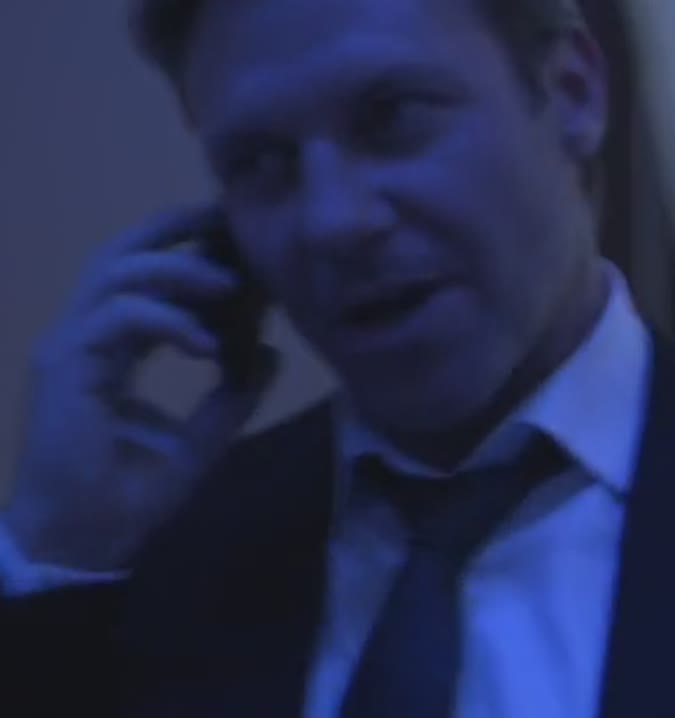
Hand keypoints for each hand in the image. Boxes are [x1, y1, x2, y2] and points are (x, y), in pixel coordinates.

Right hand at [2, 207, 278, 571]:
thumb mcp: (199, 441)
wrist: (81, 545)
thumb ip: (232, 396)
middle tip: (231, 221)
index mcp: (110, 348)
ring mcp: (70, 348)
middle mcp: (85, 338)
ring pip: (116, 274)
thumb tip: (272, 353)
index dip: (188, 252)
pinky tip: (208, 345)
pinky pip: (116, 318)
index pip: (144, 278)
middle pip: (122, 254)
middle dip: (177, 230)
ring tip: (232, 287)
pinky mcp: (66, 368)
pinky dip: (166, 320)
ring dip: (179, 271)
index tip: (240, 242)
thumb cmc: (128, 499)